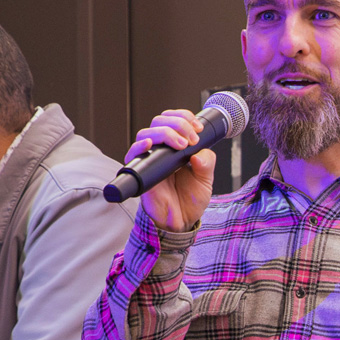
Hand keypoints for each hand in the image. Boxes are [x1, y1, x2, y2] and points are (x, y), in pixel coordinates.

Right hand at [126, 109, 217, 232]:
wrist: (182, 221)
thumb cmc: (190, 199)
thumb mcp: (206, 180)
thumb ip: (206, 164)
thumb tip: (199, 153)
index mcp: (176, 147)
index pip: (173, 120)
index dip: (184, 117)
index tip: (198, 127)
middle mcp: (161, 150)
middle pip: (159, 122)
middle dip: (178, 124)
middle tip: (192, 138)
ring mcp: (149, 159)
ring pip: (146, 133)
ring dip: (165, 133)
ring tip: (182, 144)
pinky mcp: (141, 171)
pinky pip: (133, 154)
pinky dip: (139, 146)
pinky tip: (149, 144)